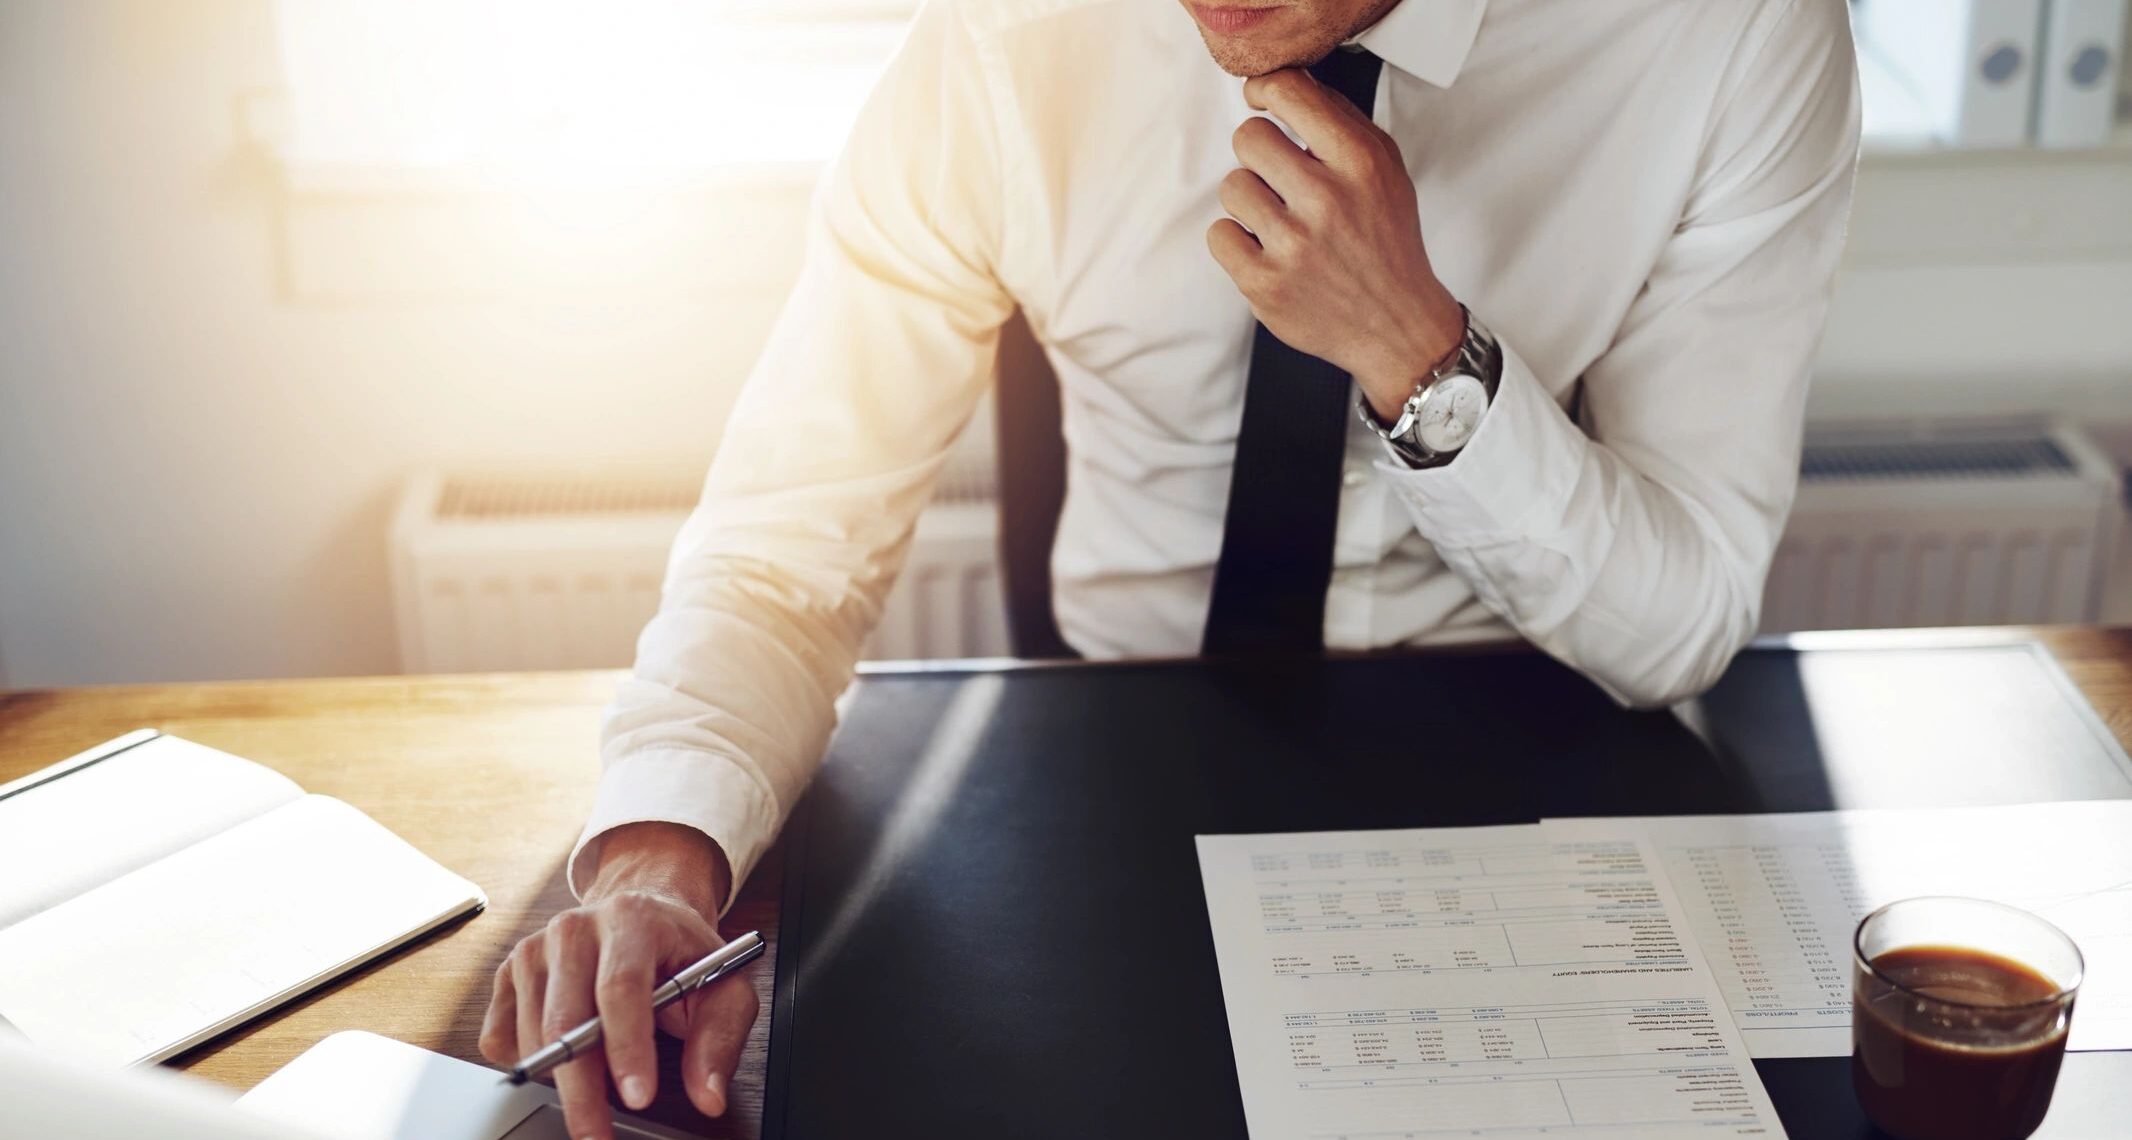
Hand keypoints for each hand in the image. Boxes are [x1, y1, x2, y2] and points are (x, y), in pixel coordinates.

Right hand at [479, 822, 752, 1139]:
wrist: (641, 913)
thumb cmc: (680, 951)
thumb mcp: (723, 985)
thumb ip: (719, 1038)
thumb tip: (708, 1094)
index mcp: (632, 920)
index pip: (621, 987)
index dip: (627, 1047)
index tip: (638, 1096)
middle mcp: (575, 928)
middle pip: (566, 1018)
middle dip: (583, 1089)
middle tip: (599, 1134)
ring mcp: (533, 949)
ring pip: (532, 1035)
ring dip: (561, 1078)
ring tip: (599, 1081)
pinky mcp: (507, 973)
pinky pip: (501, 1039)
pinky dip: (529, 1063)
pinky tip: (565, 1053)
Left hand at [1207, 68, 1464, 421]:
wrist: (1397, 325)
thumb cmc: (1386, 242)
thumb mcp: (1385, 170)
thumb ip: (1340, 121)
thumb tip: (1286, 83)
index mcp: (1359, 163)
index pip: (1288, 92)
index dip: (1264, 89)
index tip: (1261, 100)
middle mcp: (1327, 200)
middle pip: (1248, 137)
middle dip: (1259, 153)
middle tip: (1279, 177)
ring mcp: (1293, 245)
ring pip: (1232, 186)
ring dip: (1250, 200)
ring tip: (1280, 219)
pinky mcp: (1265, 284)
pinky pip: (1219, 235)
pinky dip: (1237, 242)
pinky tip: (1267, 250)